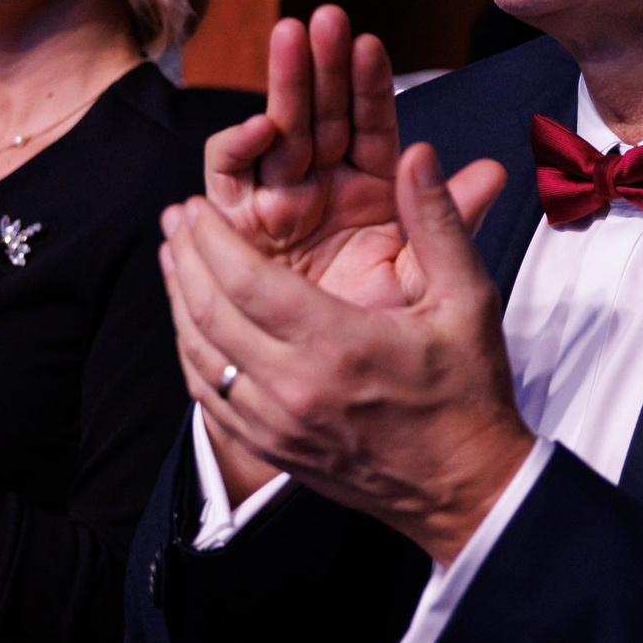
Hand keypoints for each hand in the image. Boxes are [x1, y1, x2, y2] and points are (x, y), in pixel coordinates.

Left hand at [164, 140, 525, 565]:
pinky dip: (193, 353)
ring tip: (173, 259)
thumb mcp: (469, 298)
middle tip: (175, 219)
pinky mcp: (273, 449)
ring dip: (179, 303)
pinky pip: (210, 398)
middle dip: (185, 260)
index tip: (195, 205)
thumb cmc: (468, 392)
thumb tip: (418, 154)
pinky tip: (190, 323)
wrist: (467, 488)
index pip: (247, 284)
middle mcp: (296, 389)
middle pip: (210, 315)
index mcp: (340, 346)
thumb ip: (437, 220)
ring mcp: (278, 426)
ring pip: (200, 358)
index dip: (211, 239)